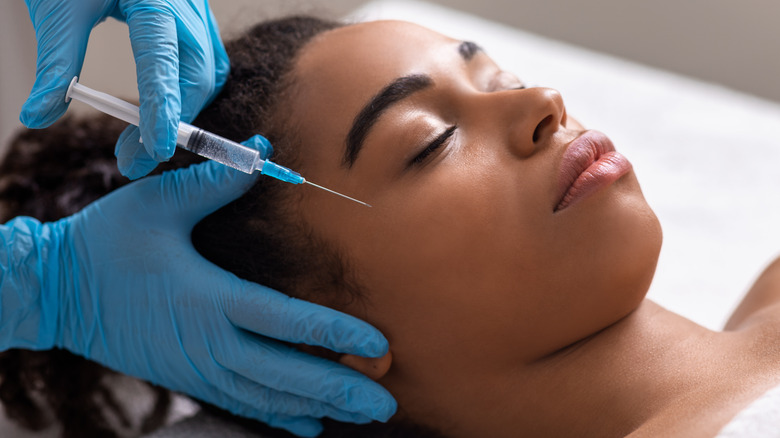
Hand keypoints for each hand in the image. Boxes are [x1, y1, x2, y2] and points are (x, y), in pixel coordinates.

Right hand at [0, 136, 395, 436]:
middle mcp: (209, 343)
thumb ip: (214, 183)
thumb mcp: (156, 204)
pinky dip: (278, 414)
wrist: (55, 292)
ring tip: (361, 412)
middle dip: (340, 389)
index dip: (334, 333)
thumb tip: (264, 150)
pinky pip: (242, 402)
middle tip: (384, 403)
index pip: (284, 321)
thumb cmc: (106, 243)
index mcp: (208, 299)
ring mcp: (198, 367)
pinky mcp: (188, 377)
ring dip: (318, 405)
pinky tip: (310, 424)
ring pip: (269, 395)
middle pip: (285, 374)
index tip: (376, 343)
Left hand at [20, 0, 228, 178]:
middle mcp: (185, 7)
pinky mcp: (196, 17)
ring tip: (147, 138)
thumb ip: (56, 65)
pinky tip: (171, 105)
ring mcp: (196, 11)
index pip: (163, 63)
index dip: (162, 110)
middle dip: (171, 121)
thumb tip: (38, 115)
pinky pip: (209, 62)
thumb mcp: (59, 9)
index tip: (153, 152)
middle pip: (195, 75)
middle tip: (133, 158)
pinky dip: (192, 90)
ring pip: (208, 73)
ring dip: (183, 110)